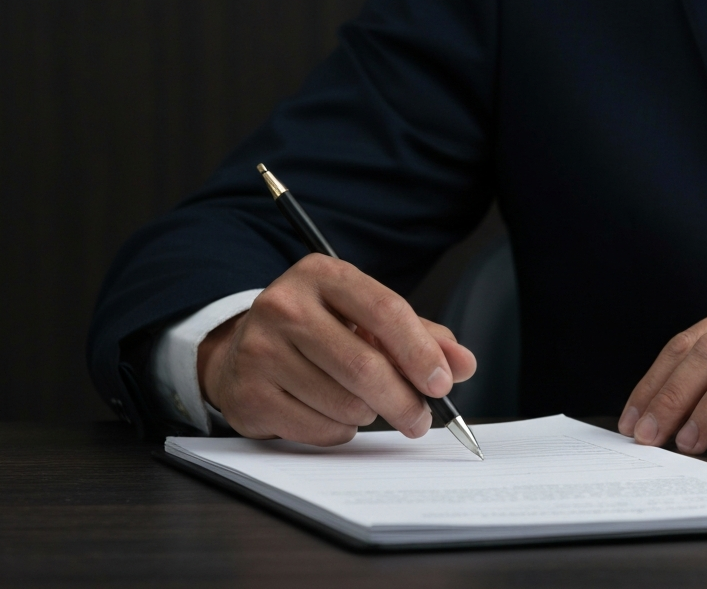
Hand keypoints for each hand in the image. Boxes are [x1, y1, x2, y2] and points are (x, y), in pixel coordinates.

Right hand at [197, 254, 476, 445]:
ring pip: (344, 404)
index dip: (420, 352)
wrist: (242, 352)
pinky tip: (330, 415)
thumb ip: (419, 337)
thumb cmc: (318, 333)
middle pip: (364, 366)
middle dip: (404, 401)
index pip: (385, 311)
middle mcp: (284, 305)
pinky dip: (339, 432)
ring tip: (362, 405)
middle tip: (421, 419)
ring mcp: (260, 349)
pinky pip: (319, 430)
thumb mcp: (366, 320)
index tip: (443, 383)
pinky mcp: (249, 394)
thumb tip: (463, 364)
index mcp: (322, 275)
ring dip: (368, 416)